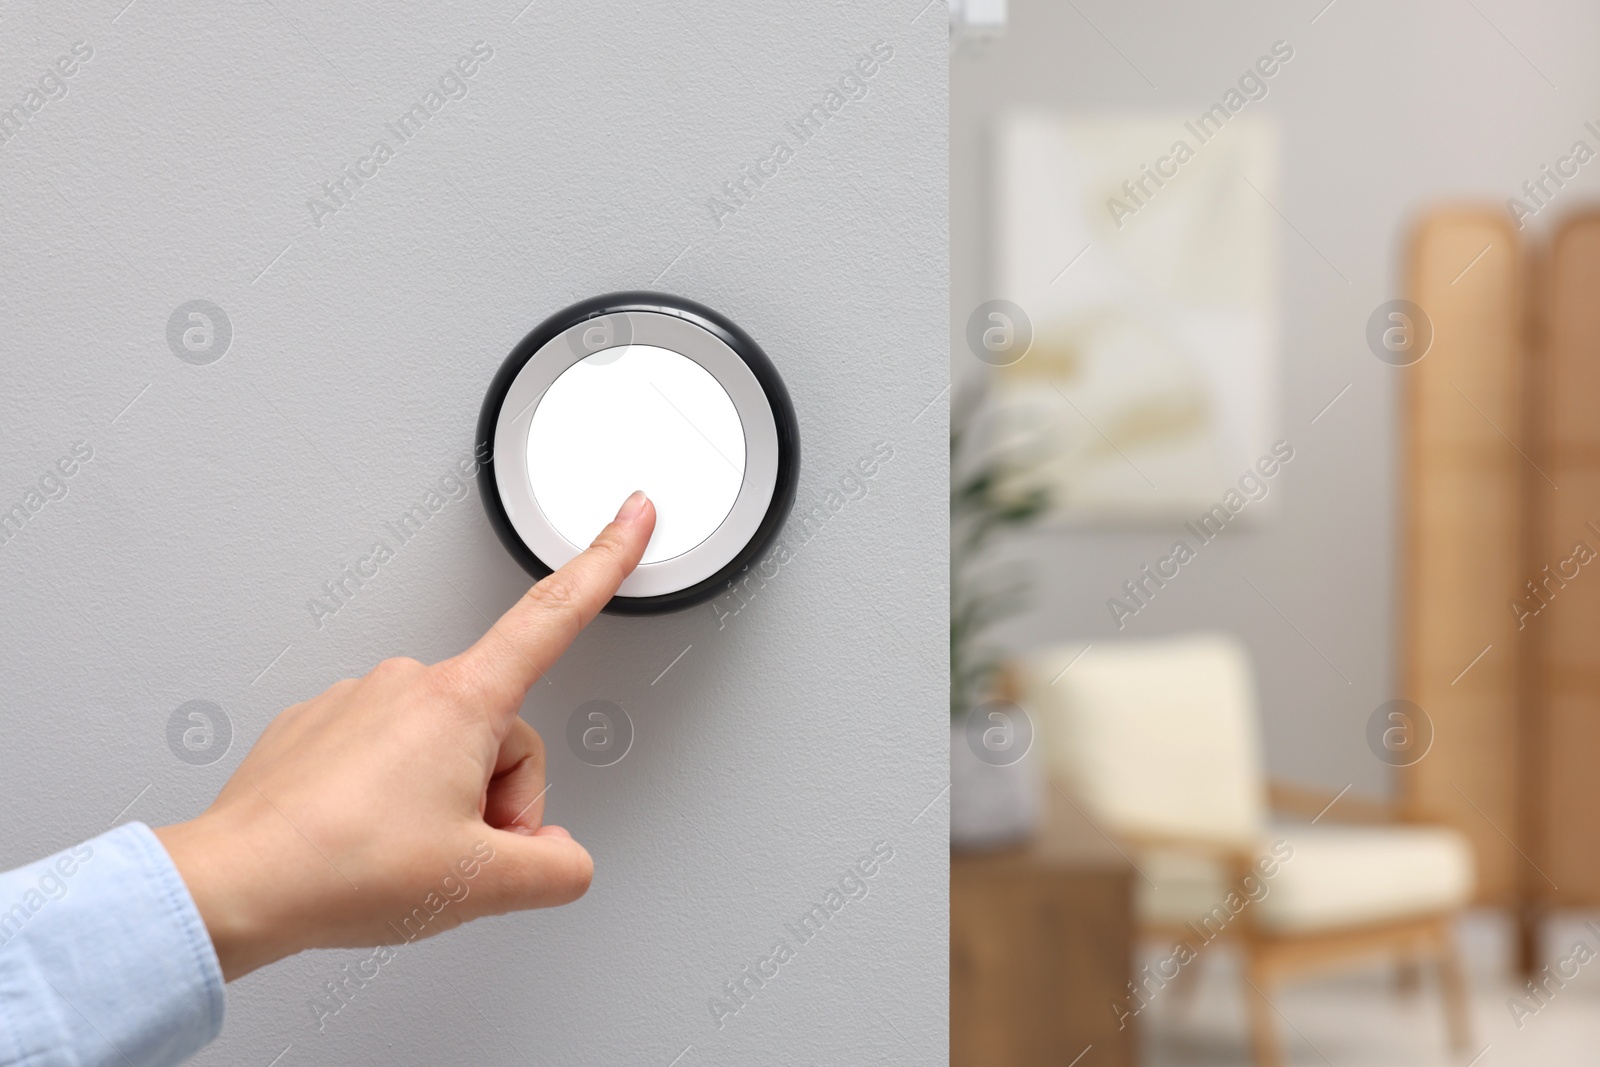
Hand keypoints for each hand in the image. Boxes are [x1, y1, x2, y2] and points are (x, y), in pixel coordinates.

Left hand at [155, 491, 655, 980]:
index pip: (554, 616)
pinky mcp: (317, 726)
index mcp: (462, 703)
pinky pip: (385, 754)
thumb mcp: (484, 884)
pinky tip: (363, 837)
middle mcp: (409, 684)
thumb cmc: (340, 867)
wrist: (235, 884)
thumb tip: (561, 858)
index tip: (631, 517)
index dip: (605, 561)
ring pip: (443, 747)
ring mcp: (358, 700)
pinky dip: (388, 797)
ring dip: (442, 800)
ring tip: (397, 851)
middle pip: (502, 732)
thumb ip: (557, 868)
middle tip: (458, 852)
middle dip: (497, 796)